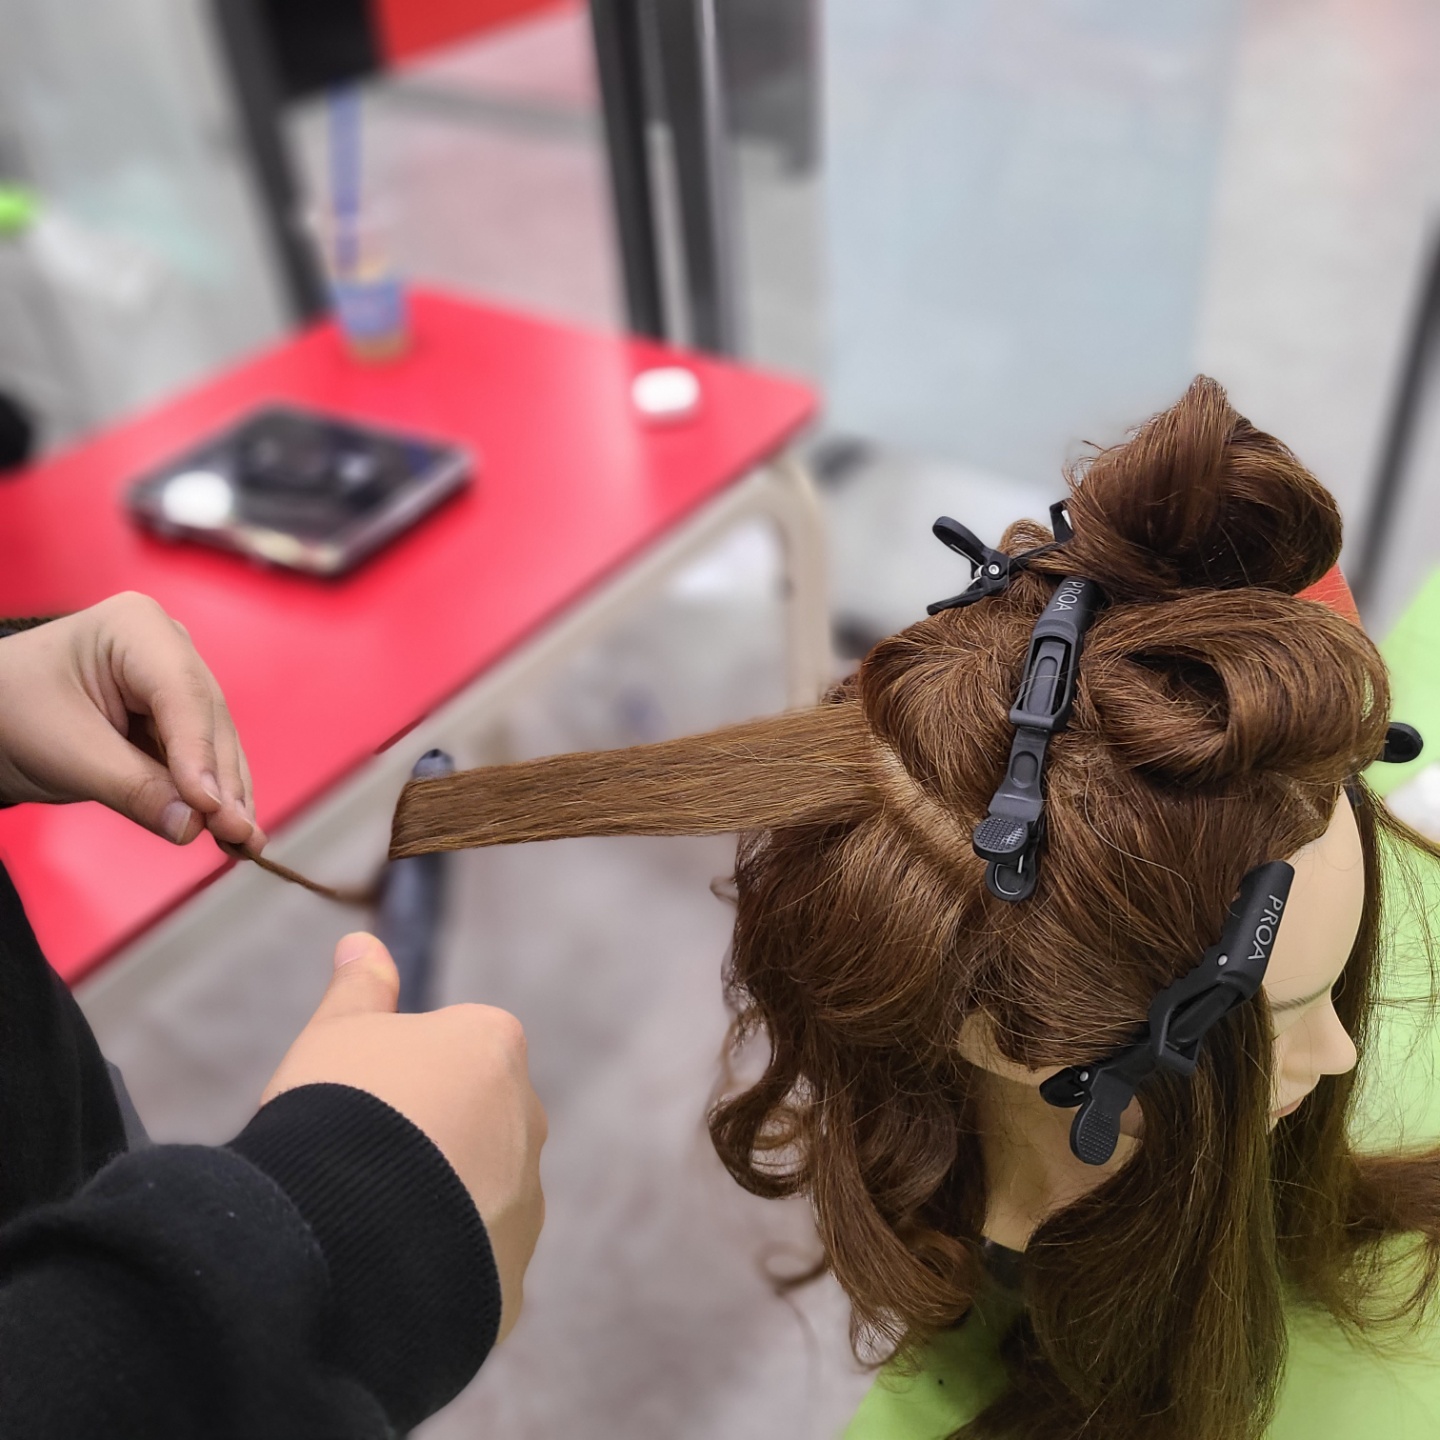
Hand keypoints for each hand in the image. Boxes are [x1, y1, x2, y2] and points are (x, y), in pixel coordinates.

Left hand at [0, 592, 263, 851]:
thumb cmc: (11, 714)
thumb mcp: (65, 752)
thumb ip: (132, 787)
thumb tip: (191, 825)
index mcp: (138, 627)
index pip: (182, 695)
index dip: (200, 754)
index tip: (210, 806)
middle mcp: (170, 649)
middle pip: (209, 723)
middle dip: (223, 782)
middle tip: (238, 834)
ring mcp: (177, 684)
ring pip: (215, 746)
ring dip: (230, 798)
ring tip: (245, 843)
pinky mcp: (177, 721)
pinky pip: (204, 762)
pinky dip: (216, 799)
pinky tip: (234, 834)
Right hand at [262, 933, 546, 1341]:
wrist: (345, 1234)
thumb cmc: (340, 1113)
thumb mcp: (335, 1035)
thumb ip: (359, 988)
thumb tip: (363, 943)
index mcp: (495, 1048)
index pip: (459, 1048)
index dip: (403, 1076)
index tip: (362, 1102)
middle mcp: (527, 1118)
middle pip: (476, 1120)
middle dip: (430, 1139)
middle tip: (360, 1162)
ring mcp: (527, 1201)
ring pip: (479, 1194)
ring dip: (437, 1204)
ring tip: (367, 1223)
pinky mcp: (511, 1277)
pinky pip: (473, 1265)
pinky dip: (439, 1267)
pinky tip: (386, 1271)